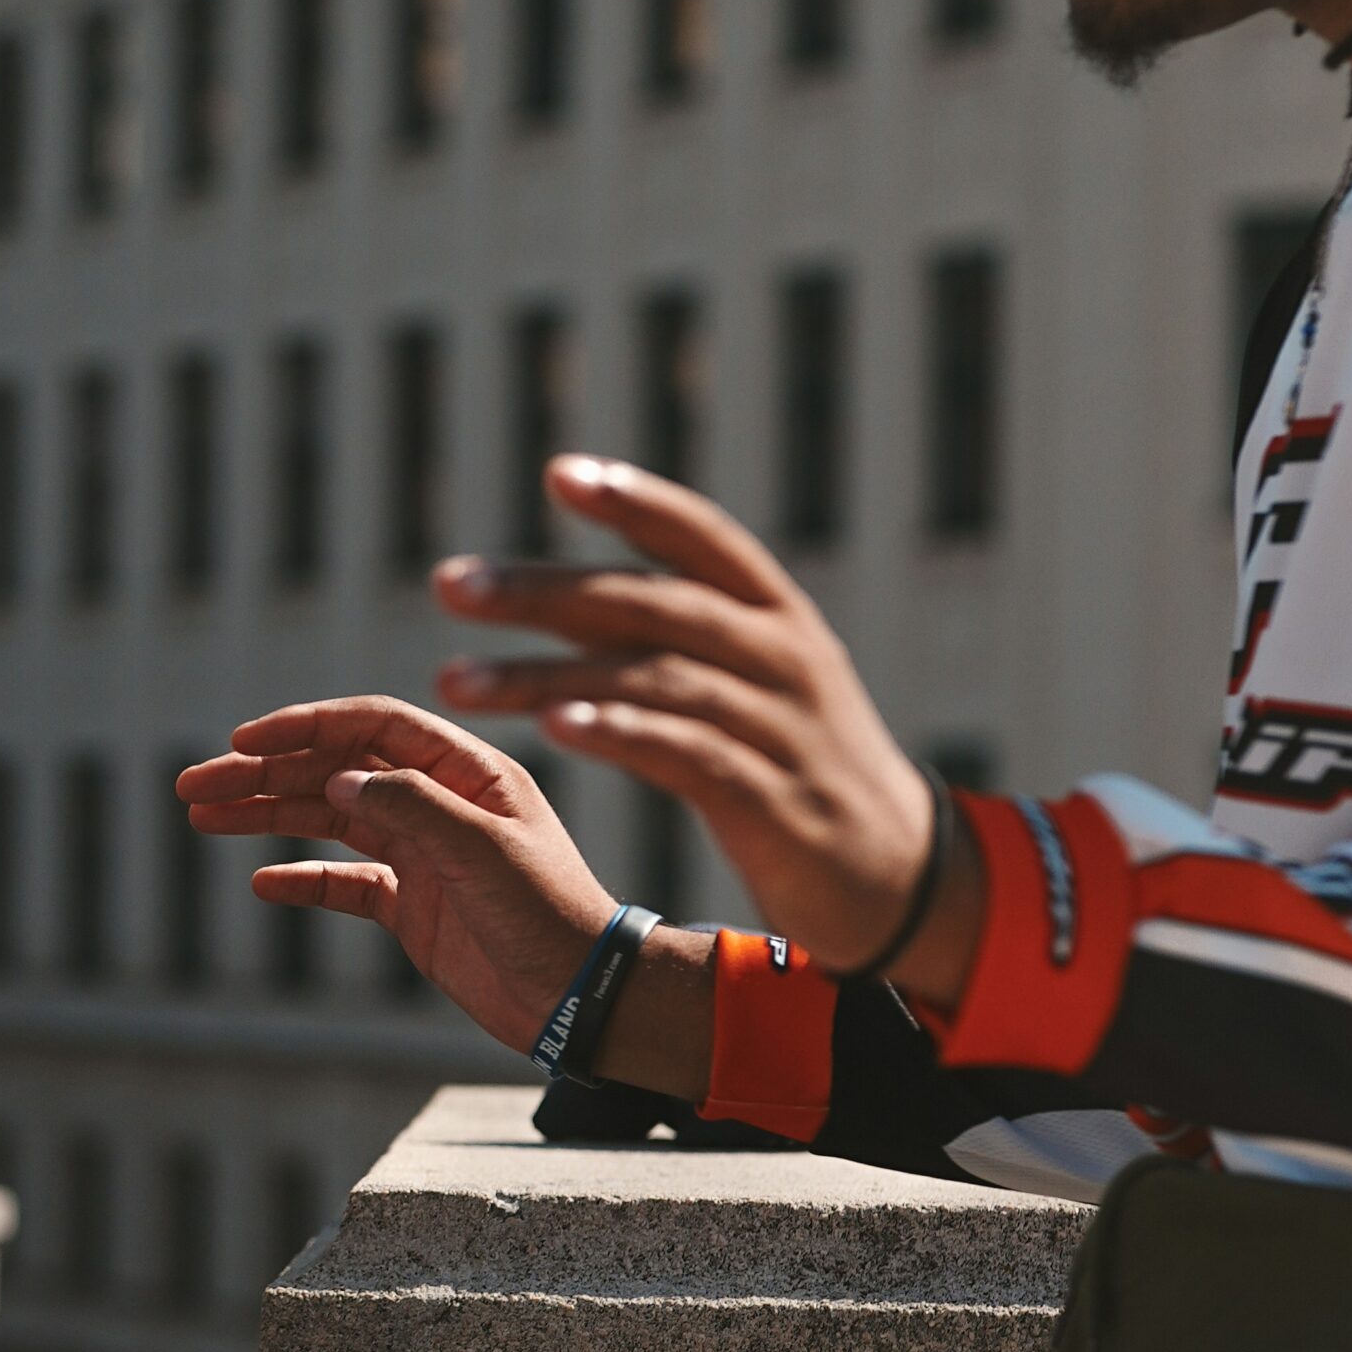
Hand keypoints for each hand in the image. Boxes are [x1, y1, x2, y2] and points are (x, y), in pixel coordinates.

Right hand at [178, 700, 617, 1052]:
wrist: (579, 997)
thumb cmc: (549, 916)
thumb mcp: (483, 851)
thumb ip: (411, 808)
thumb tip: (338, 779)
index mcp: (468, 772)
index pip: (373, 726)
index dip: (306, 725)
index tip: (245, 741)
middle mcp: (441, 803)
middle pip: (336, 770)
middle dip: (264, 772)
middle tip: (195, 785)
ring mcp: (424, 854)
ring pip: (329, 821)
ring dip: (267, 815)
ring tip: (203, 817)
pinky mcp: (414, 907)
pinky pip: (346, 883)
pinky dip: (303, 879)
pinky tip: (262, 882)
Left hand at [433, 456, 977, 994]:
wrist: (901, 878)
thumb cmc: (806, 776)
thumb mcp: (758, 691)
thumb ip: (678, 643)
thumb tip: (568, 597)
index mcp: (780, 619)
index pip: (704, 538)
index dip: (636, 501)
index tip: (558, 473)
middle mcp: (783, 658)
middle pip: (651, 603)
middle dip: (544, 591)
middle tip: (450, 585)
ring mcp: (781, 729)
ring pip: (651, 679)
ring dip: (547, 676)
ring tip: (459, 681)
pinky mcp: (773, 803)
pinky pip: (687, 756)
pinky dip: (620, 736)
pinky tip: (556, 729)